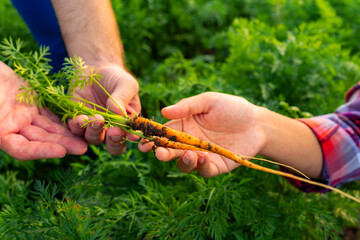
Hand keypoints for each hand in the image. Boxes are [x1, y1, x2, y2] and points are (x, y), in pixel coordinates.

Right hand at [0, 62, 86, 160]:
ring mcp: (23, 115)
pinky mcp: (32, 103)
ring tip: (87, 138)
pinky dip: (64, 117)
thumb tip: (4, 133)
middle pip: (41, 140)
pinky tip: (79, 121)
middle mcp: (12, 128)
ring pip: (49, 127)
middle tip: (84, 149)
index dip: (41, 152)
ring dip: (67, 133)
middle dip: (62, 144)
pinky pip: (50, 113)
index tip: (61, 152)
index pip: (22, 149)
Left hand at [68, 63, 140, 154]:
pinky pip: (76, 130)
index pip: (132, 137)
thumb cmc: (116, 78)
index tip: (132, 136)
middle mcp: (111, 130)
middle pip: (113, 146)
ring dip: (95, 132)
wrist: (95, 70)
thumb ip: (123, 98)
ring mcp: (93, 128)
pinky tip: (80, 118)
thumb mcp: (125, 84)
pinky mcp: (77, 121)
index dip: (133, 139)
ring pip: (94, 139)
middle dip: (114, 141)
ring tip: (97, 118)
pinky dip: (78, 126)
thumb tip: (118, 113)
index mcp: (127, 124)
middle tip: (114, 131)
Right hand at [139, 92, 266, 176]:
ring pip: (184, 163)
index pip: (164, 133)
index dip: (152, 138)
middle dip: (162, 153)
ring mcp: (201, 156)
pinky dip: (201, 167)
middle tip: (159, 153)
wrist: (257, 123)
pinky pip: (204, 171)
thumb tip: (164, 111)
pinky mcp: (215, 166)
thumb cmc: (232, 108)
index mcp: (184, 125)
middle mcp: (189, 142)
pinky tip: (203, 158)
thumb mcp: (209, 101)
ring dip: (182, 161)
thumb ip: (187, 106)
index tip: (142, 142)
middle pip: (170, 150)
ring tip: (187, 155)